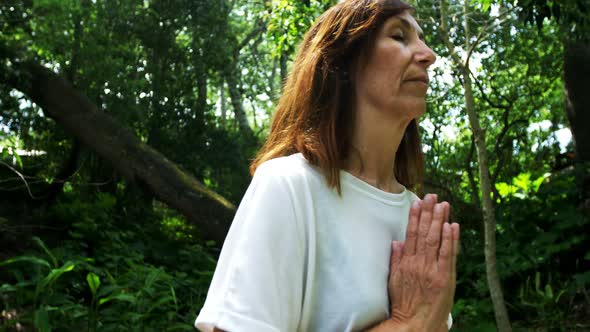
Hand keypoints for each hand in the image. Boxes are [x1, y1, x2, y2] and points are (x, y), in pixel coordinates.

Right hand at [388, 194, 459, 330]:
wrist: (414, 323)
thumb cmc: (403, 304)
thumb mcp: (393, 280)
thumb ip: (396, 260)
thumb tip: (397, 241)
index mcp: (405, 262)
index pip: (411, 234)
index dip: (415, 217)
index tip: (417, 202)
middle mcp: (418, 263)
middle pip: (424, 233)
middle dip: (428, 213)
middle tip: (432, 196)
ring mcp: (432, 270)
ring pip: (436, 240)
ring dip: (440, 220)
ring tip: (443, 204)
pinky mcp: (445, 278)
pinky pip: (448, 254)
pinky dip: (450, 239)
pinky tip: (452, 225)